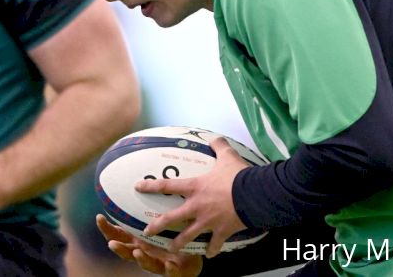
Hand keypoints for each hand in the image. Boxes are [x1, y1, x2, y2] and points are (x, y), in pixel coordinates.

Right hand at [97, 214, 202, 275]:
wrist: (192, 257)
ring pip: (146, 263)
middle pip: (127, 251)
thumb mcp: (159, 220)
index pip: (119, 234)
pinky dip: (169, 269)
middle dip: (118, 248)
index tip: (99, 217)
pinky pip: (171, 271)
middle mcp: (145, 252)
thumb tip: (143, 182)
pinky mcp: (174, 270)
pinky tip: (169, 265)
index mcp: (139, 240)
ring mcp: (158, 263)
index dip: (107, 228)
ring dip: (141, 259)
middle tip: (112, 243)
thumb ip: (151, 206)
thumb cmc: (172, 237)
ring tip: (138, 253)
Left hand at [136, 138, 249, 257]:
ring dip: (179, 243)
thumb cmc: (238, 174)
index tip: (138, 187)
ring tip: (172, 249)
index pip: (168, 185)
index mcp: (195, 187)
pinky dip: (212, 249)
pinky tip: (210, 254)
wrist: (254, 193)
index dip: (151, 186)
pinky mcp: (222, 231)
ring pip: (188, 236)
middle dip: (157, 225)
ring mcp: (208, 221)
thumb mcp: (227, 156)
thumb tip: (215, 138)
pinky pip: (215, 244)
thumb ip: (219, 146)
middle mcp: (197, 206)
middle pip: (172, 218)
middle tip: (147, 231)